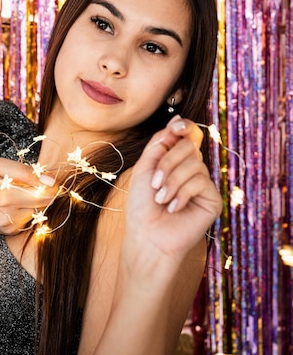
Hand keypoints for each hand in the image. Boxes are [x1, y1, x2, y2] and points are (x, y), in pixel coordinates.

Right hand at [0, 158, 57, 246]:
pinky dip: (28, 209)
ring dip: (36, 201)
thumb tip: (50, 179)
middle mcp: (9, 215)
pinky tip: (16, 203)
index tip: (46, 178)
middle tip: (34, 183)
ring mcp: (10, 226)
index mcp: (5, 196)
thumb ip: (25, 171)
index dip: (50, 184)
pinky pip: (30, 218)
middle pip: (44, 203)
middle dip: (45, 192)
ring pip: (39, 211)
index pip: (43, 192)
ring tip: (20, 193)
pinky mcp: (11, 232)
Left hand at [124, 116, 222, 268]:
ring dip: (172, 181)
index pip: (188, 135)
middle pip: (189, 146)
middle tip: (154, 185)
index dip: (185, 127)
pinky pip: (201, 182)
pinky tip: (174, 208)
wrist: (147, 235)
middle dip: (167, 164)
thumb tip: (178, 119)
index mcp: (176, 160)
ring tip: (161, 200)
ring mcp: (204, 184)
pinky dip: (182, 194)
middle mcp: (193, 169)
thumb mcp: (145, 168)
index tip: (175, 129)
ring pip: (194, 164)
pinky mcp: (212, 199)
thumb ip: (160, 143)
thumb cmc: (142, 205)